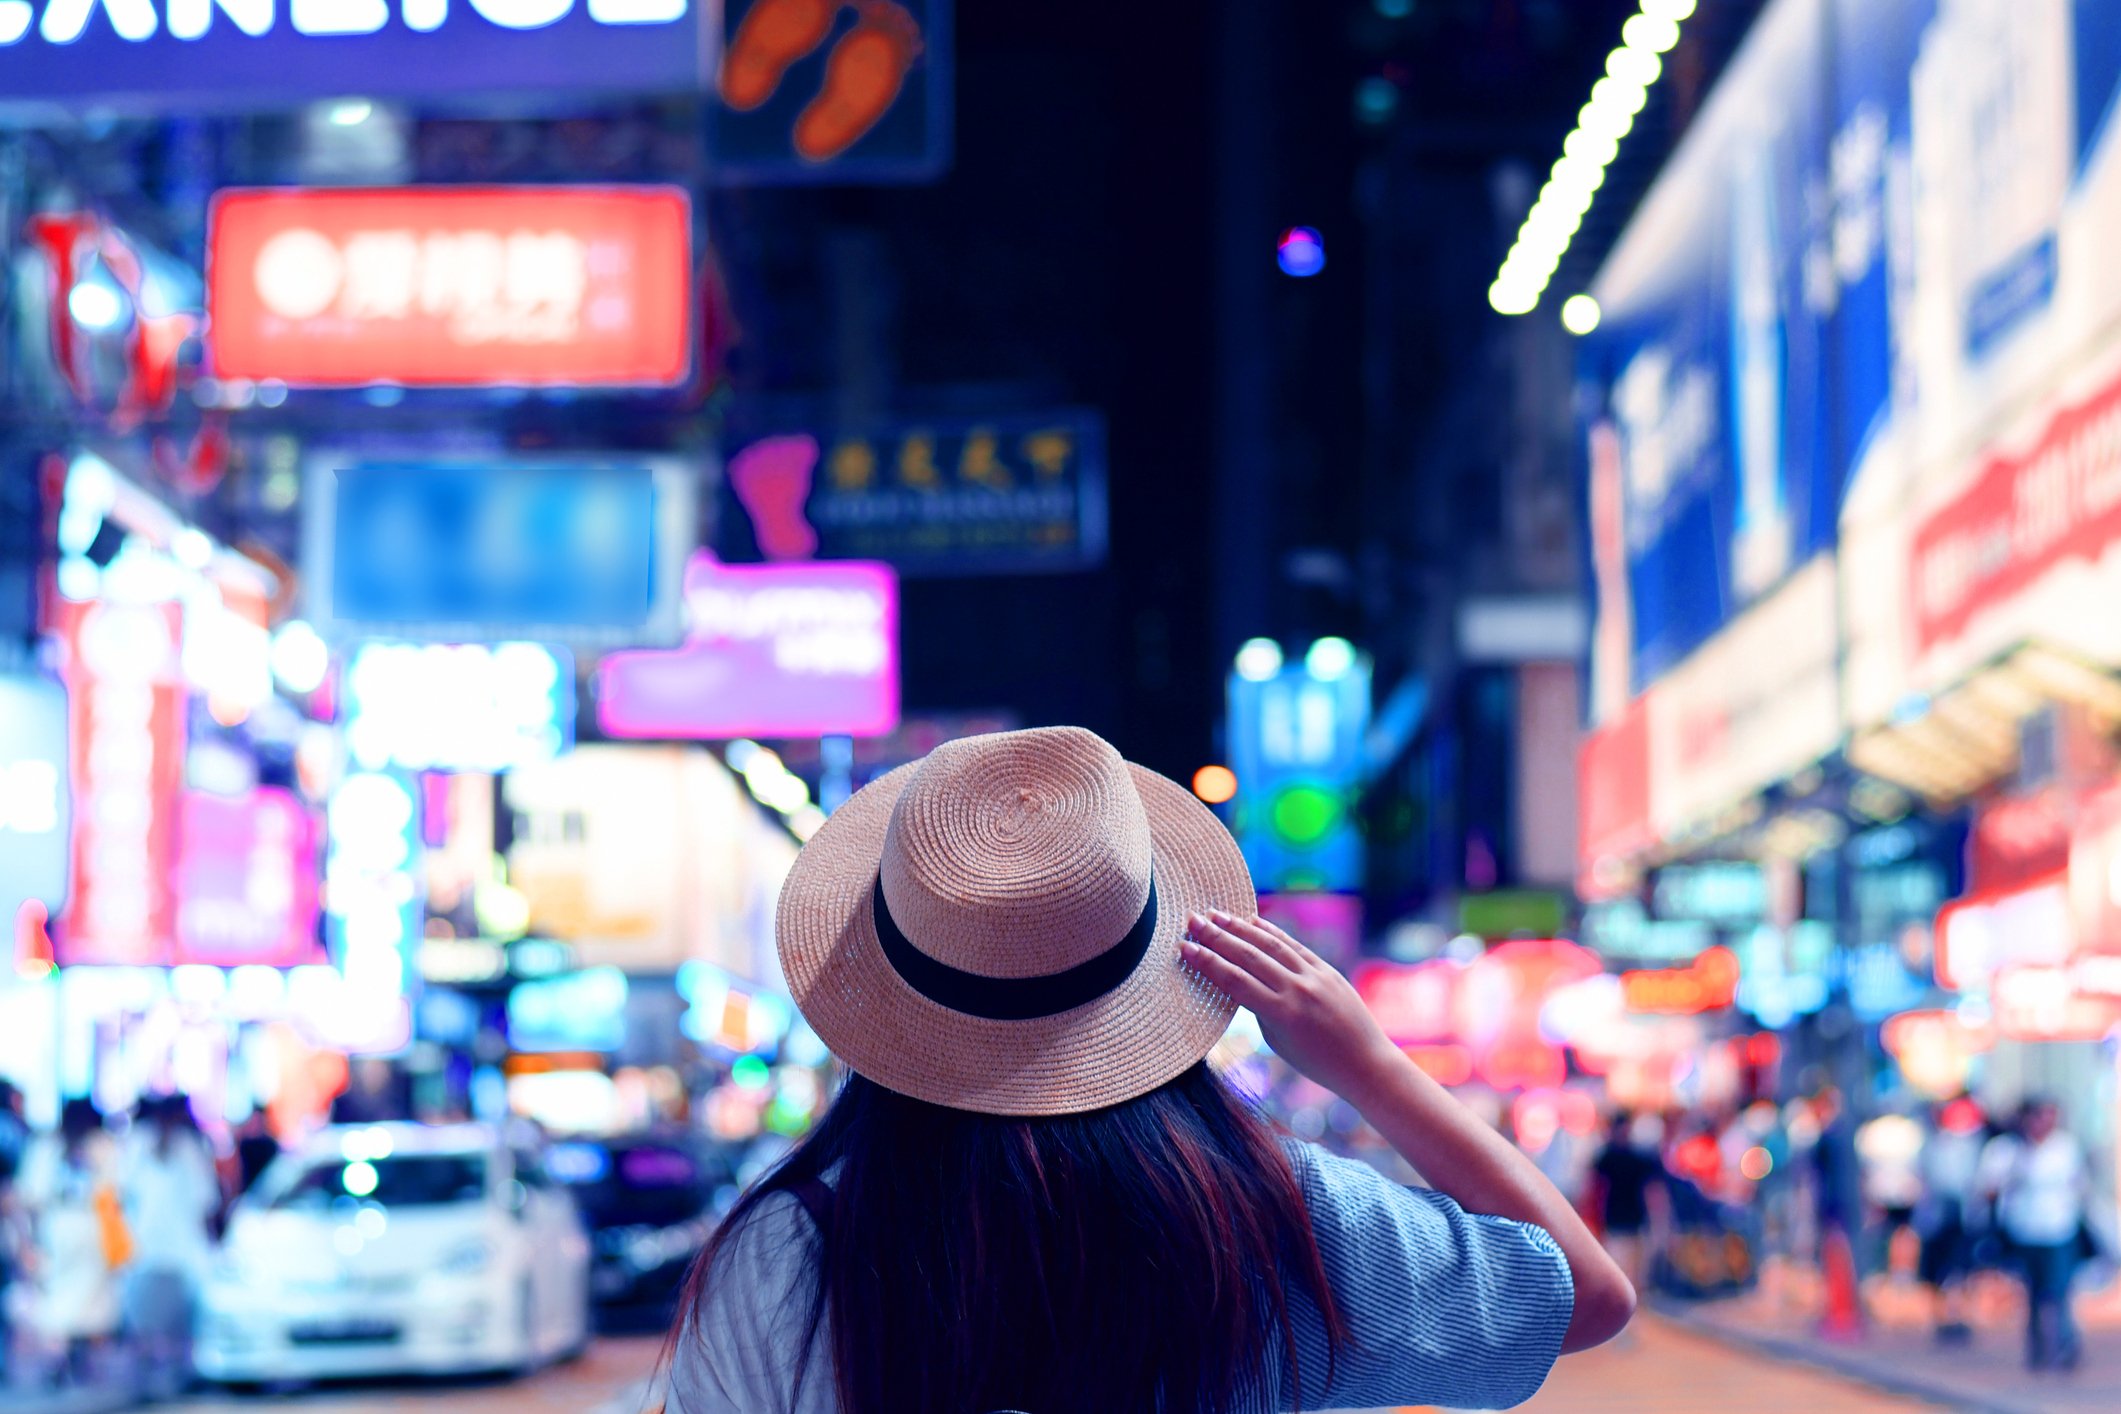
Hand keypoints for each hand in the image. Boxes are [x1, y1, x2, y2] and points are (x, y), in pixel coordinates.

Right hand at [1182, 909, 1400, 1102]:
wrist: (1365, 1063)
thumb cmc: (1316, 1062)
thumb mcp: (1278, 1040)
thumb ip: (1259, 1008)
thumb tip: (1239, 980)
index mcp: (1281, 1014)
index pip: (1234, 981)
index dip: (1206, 963)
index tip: (1184, 947)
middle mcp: (1298, 990)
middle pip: (1249, 956)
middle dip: (1217, 937)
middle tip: (1192, 920)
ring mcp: (1315, 977)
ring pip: (1271, 945)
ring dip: (1241, 928)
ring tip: (1215, 915)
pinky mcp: (1327, 970)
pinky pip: (1294, 946)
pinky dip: (1271, 933)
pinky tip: (1252, 921)